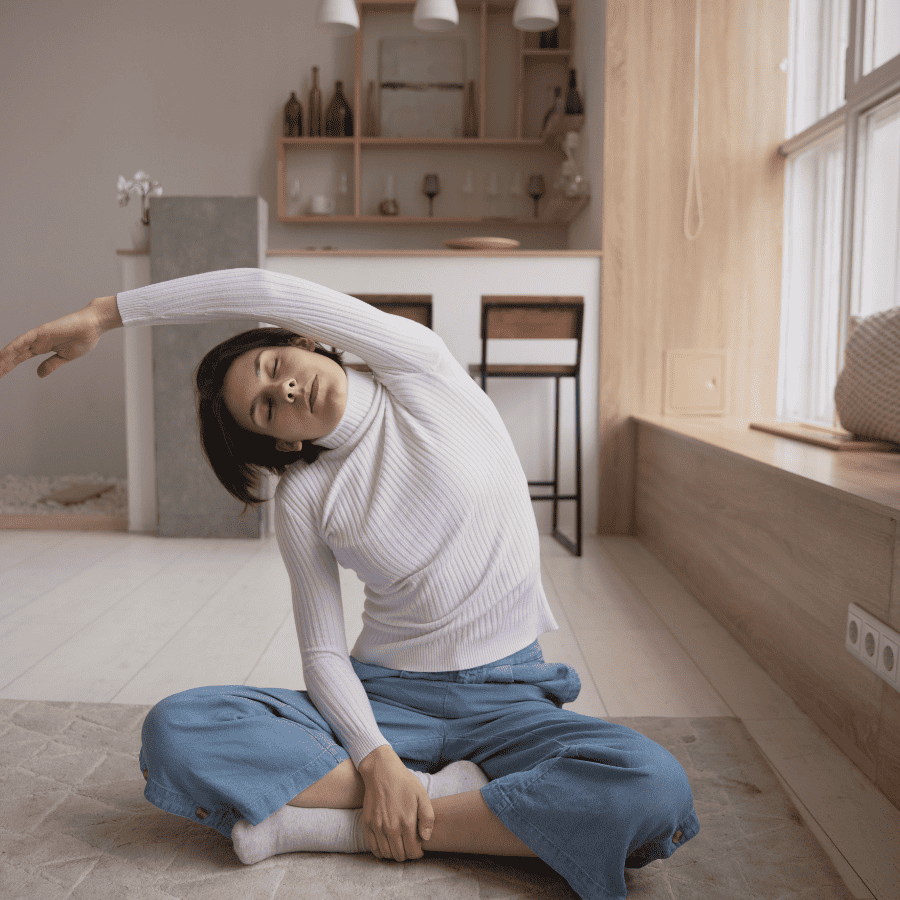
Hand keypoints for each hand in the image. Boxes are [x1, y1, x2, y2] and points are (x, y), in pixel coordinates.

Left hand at [0, 296, 120, 378]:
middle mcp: (36, 342)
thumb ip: (51, 365)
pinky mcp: (41, 332)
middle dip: (3, 365)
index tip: (0, 375)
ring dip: (4, 359)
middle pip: (14, 355)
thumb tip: (39, 374)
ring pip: (15, 349)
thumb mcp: (65, 357)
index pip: (20, 358)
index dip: (9, 366)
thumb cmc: (83, 339)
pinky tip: (3, 356)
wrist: (93, 326)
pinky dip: (13, 348)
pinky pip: (23, 341)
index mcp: (42, 347)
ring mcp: (37, 336)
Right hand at [357, 745, 434, 860]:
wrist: (382, 771)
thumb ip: (427, 818)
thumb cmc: (404, 782)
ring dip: (394, 854)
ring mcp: (377, 826)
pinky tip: (387, 845)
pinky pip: (373, 848)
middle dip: (407, 854)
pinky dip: (381, 851)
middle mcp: (391, 827)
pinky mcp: (367, 824)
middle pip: (399, 855)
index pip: (412, 851)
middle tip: (410, 846)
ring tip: (399, 845)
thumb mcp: (422, 795)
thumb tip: (426, 838)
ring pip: (386, 854)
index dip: (417, 853)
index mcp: (406, 821)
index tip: (419, 848)